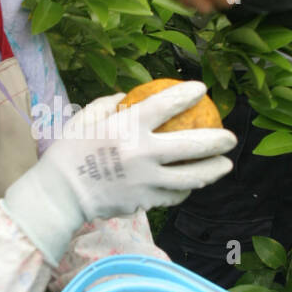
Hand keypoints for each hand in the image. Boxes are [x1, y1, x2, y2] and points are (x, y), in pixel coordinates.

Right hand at [2, 81, 236, 265]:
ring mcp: (146, 180)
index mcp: (126, 127)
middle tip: (230, 138)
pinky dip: (186, 189)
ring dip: (212, 170)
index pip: (165, 105)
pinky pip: (173, 195)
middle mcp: (141, 153)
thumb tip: (127, 97)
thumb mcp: (84, 120)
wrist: (60, 195)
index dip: (187, 95)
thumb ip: (107, 104)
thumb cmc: (69, 153)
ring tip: (224, 166)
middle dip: (217, 140)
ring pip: (190, 177)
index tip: (202, 90)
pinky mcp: (144, 201)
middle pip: (191, 145)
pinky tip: (194, 185)